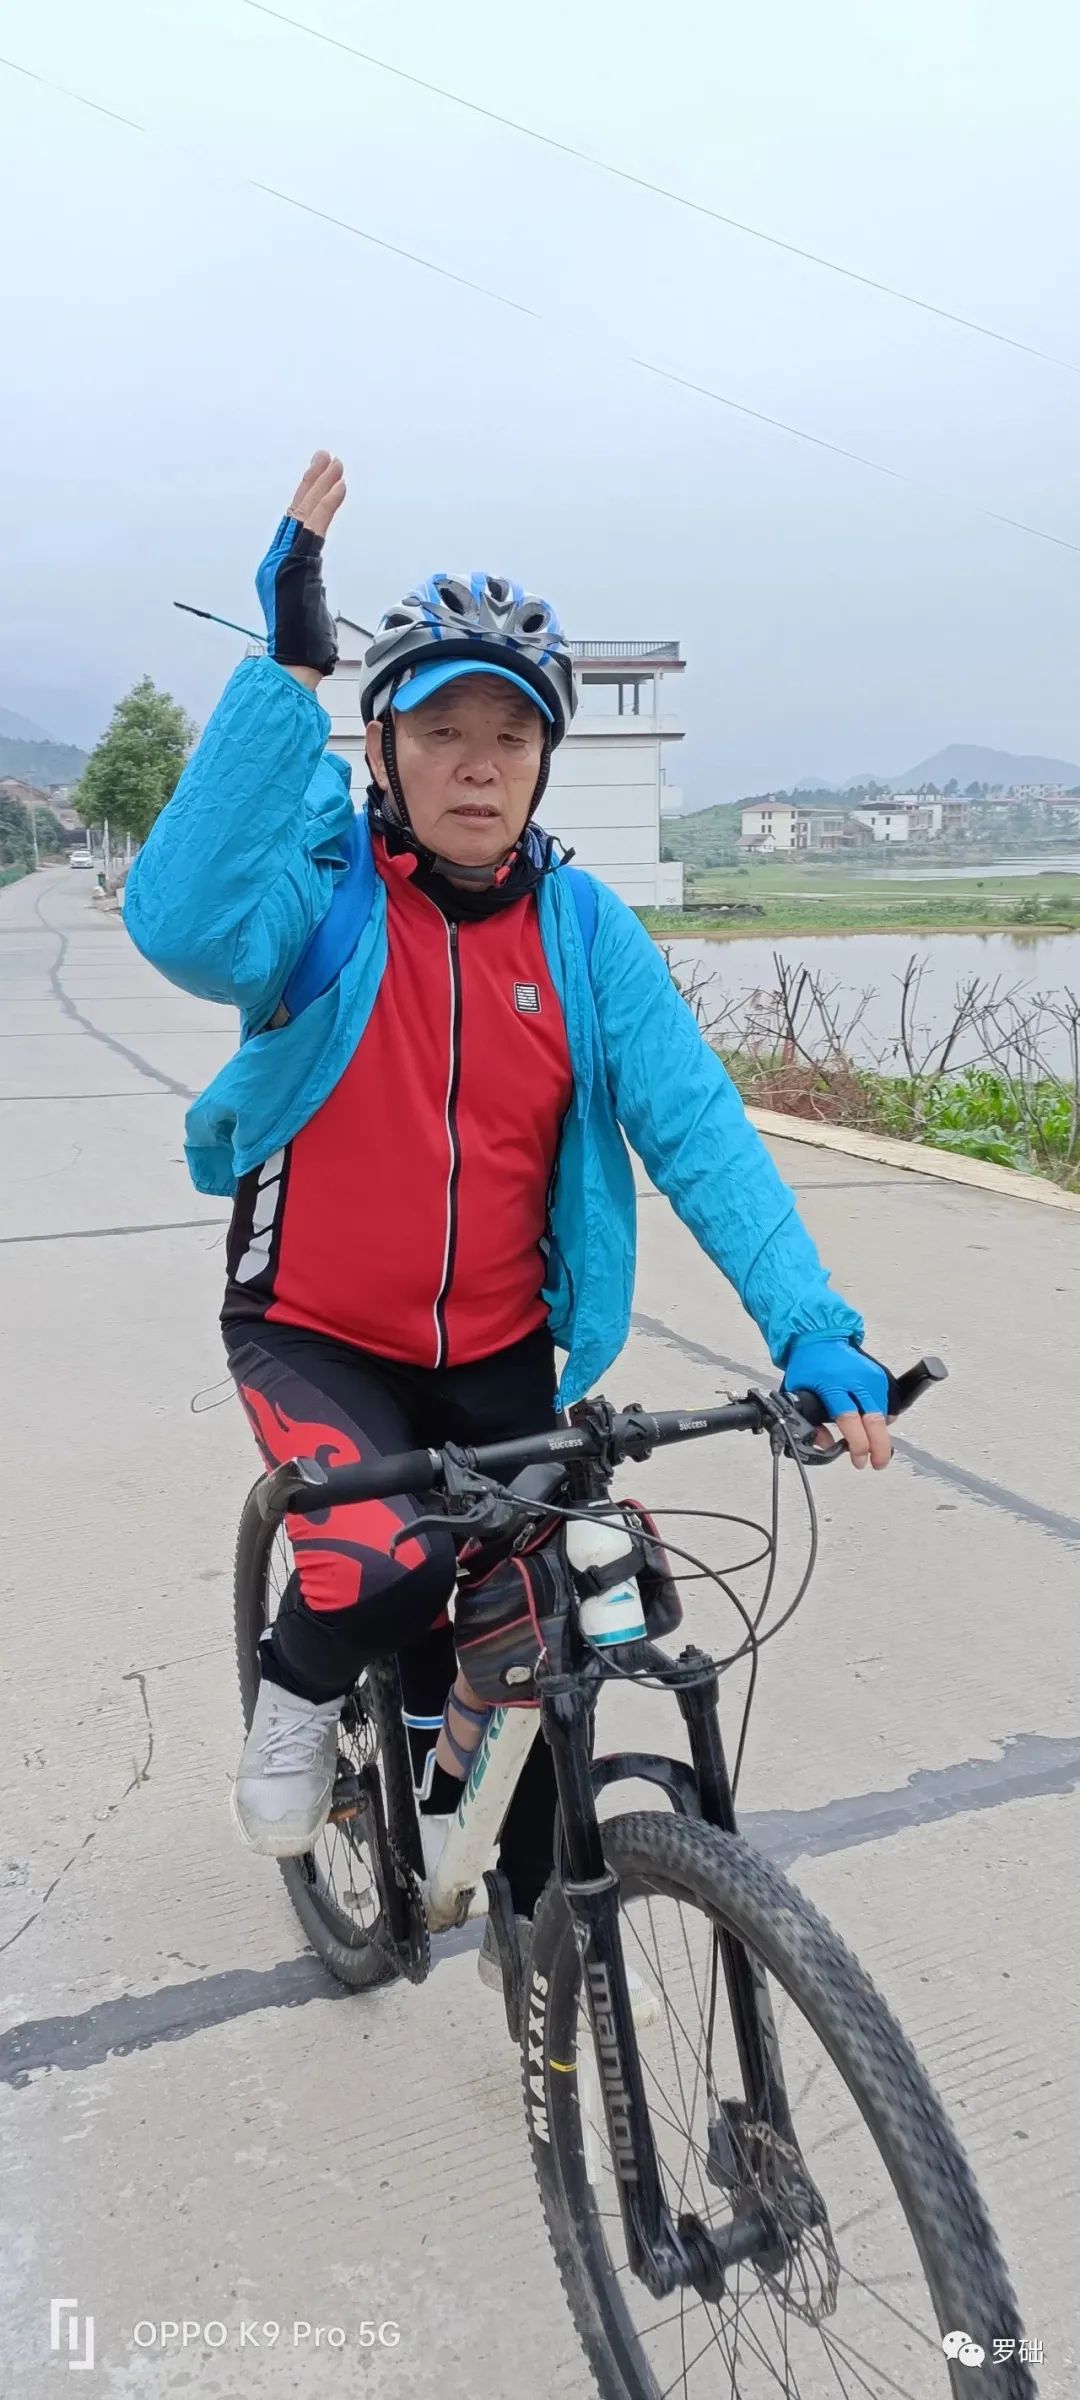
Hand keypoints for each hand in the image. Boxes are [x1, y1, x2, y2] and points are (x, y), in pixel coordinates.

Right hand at [255, 451, 345, 684]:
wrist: (295, 663)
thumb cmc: (305, 646)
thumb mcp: (310, 608)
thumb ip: (311, 591)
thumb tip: (316, 592)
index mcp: (278, 568)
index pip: (294, 526)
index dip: (307, 499)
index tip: (323, 479)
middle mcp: (276, 560)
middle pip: (295, 512)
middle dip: (312, 481)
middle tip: (325, 456)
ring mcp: (283, 561)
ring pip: (303, 514)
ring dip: (320, 485)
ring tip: (335, 463)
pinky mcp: (296, 565)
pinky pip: (314, 527)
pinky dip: (327, 505)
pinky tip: (339, 487)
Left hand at [782, 1336, 891, 1471]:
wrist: (820, 1337)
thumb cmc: (808, 1366)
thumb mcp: (797, 1393)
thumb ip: (811, 1422)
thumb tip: (826, 1445)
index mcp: (832, 1384)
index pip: (849, 1419)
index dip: (857, 1444)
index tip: (859, 1460)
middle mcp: (855, 1380)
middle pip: (874, 1419)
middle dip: (879, 1447)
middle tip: (877, 1463)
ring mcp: (870, 1377)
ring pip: (883, 1415)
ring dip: (880, 1435)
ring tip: (872, 1448)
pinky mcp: (880, 1376)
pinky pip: (886, 1404)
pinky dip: (882, 1420)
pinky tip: (872, 1427)